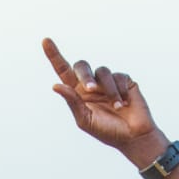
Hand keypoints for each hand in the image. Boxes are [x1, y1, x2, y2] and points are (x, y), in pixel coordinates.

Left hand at [42, 38, 165, 163]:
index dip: (54, 55)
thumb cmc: (108, 131)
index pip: (63, 70)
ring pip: (102, 71)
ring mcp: (107, 82)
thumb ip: (72, 101)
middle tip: (91, 89)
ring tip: (117, 107)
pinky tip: (125, 104)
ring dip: (108, 90)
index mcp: (78, 93)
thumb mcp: (85, 120)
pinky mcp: (124, 81)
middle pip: (81, 67)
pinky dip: (120, 91)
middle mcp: (91, 84)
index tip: (45, 41)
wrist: (133, 137)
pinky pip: (118, 76)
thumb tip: (56, 85)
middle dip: (85, 76)